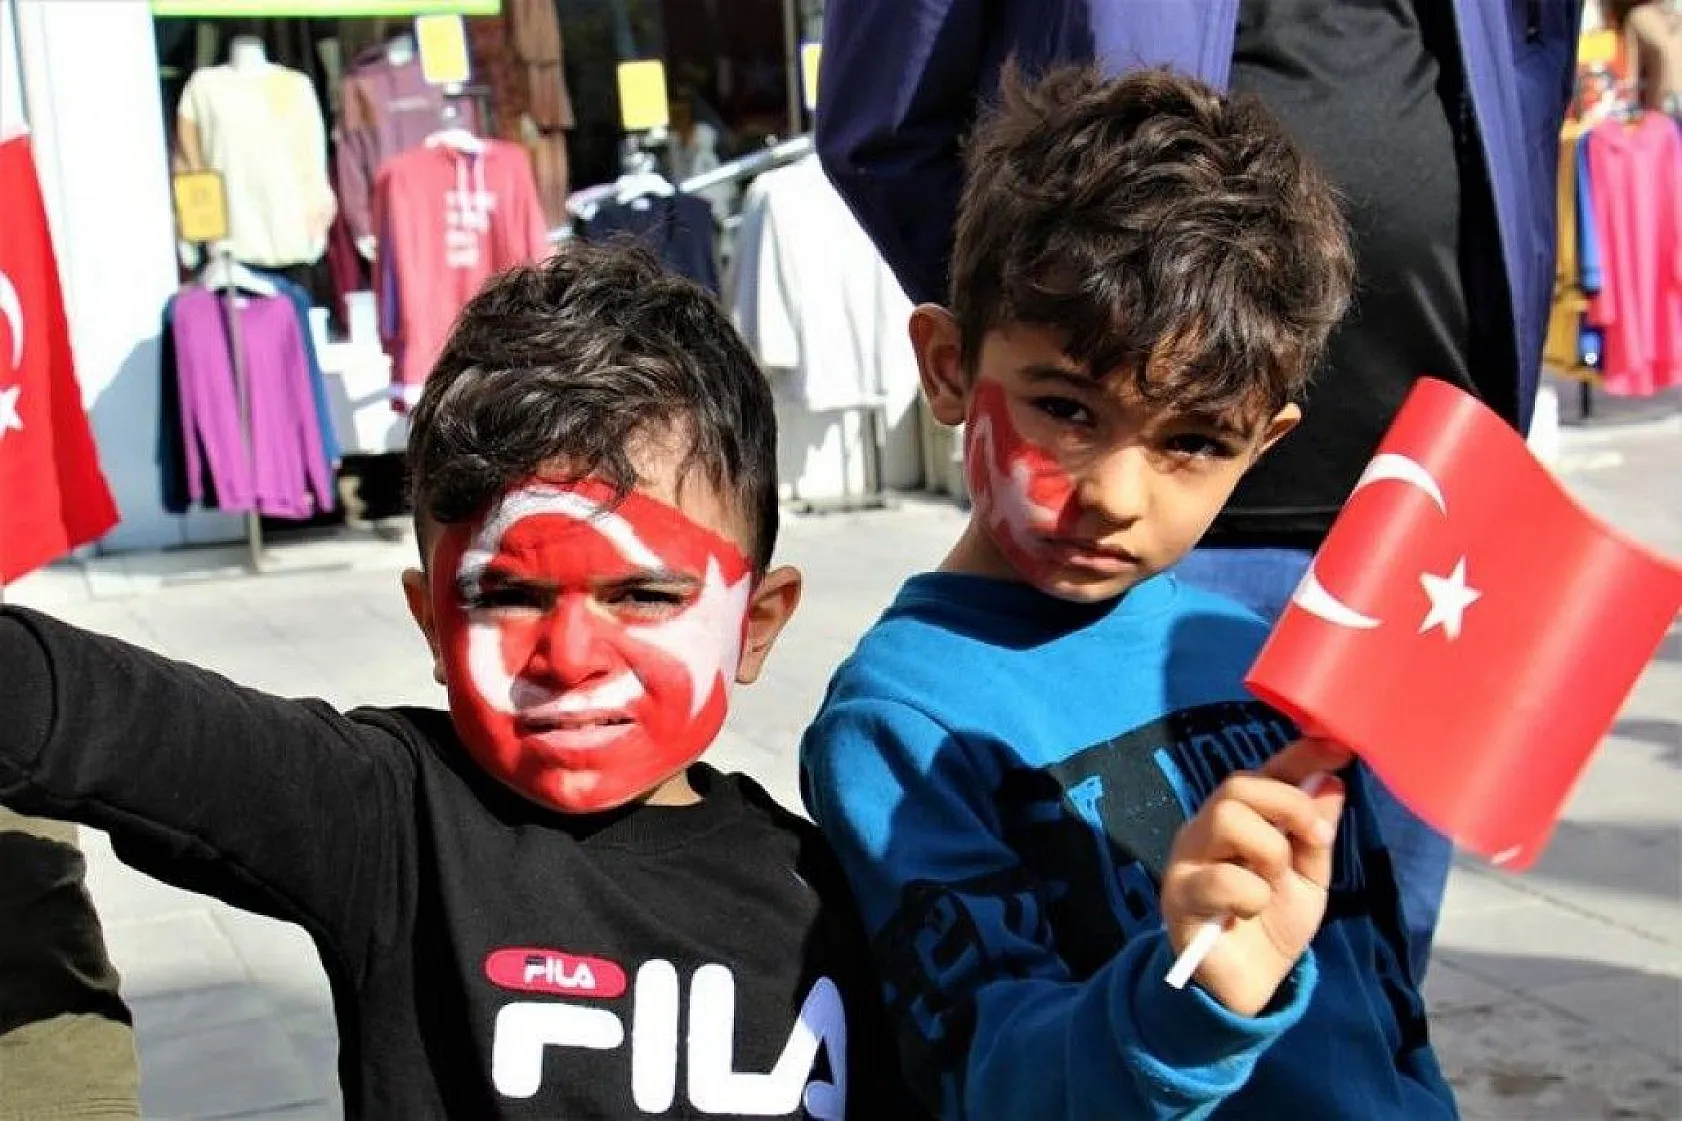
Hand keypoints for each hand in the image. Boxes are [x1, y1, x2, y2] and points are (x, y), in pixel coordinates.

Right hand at [1158, 737, 1350, 1015]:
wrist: (1250, 986)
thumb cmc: (1274, 924)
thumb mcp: (1310, 877)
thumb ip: (1316, 832)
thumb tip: (1331, 779)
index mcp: (1240, 820)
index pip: (1264, 772)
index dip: (1299, 754)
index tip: (1339, 748)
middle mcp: (1207, 829)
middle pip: (1237, 785)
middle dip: (1288, 805)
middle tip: (1316, 840)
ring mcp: (1187, 860)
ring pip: (1225, 817)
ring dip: (1268, 849)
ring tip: (1275, 880)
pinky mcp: (1179, 896)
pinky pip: (1222, 878)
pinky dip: (1253, 895)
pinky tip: (1251, 913)